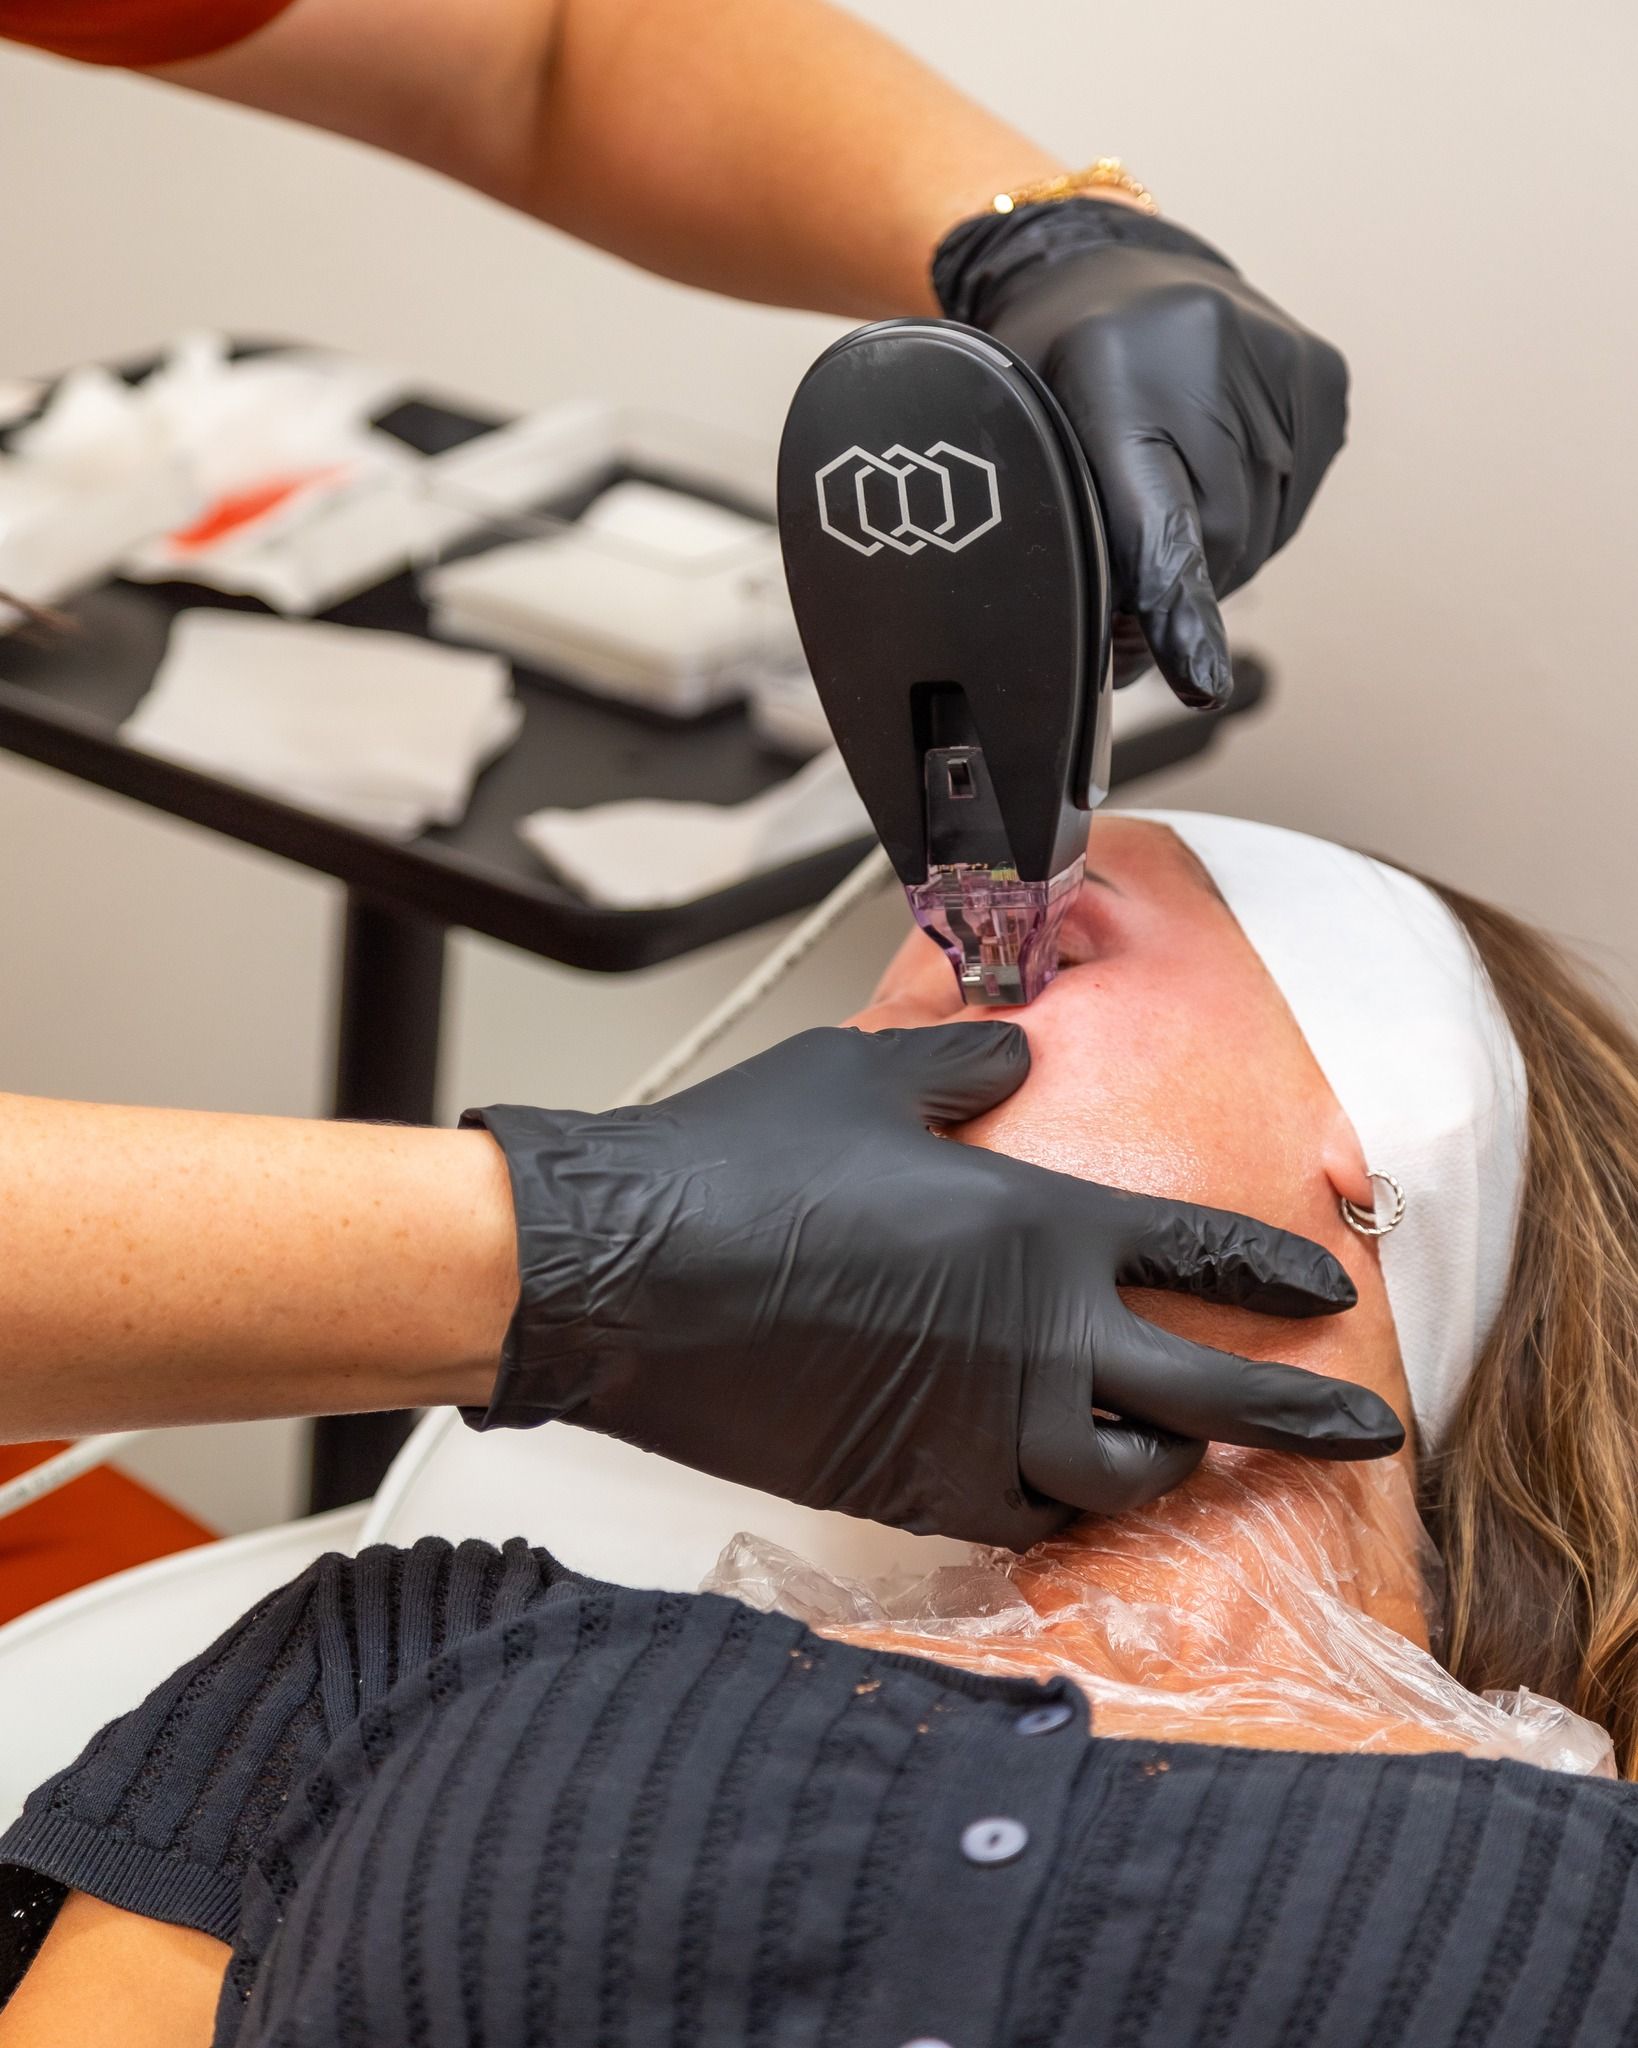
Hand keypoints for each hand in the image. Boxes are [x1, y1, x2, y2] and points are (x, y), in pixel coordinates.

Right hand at [463, 1024, 1400, 1549]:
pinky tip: (1057, 1490)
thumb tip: (1013, 1053)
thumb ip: (965, 1062)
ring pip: (1122, 1477)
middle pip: (1213, 1398)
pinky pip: (1023, 1517)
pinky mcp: (912, 1485)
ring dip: (1168, 1468)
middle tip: (1364, 1433)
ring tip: (1186, 1459)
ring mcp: (978, 1424)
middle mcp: (1035, 1338)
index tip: (1328, 1294)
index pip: (1204, 1255)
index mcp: (1040, 1227)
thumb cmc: (739, 1161)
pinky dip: (1059, 1507)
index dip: (1280, 1277)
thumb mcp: (865, 1074)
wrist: (630, 1273)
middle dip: (1305, 1418)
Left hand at [933, 201, 1348, 706]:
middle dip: (1173, 590)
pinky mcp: (1326, 380)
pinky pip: (1290, 508)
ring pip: (1257, 539)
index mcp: (1111, 372)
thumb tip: (1115, 653)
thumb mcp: (1013, 435)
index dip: (1174, 609)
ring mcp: (1280, 364)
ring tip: (1167, 492)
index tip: (1199, 681)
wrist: (1116, 269)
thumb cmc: (1051, 371)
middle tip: (1126, 582)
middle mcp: (1209, 355)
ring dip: (1210, 554)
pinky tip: (1210, 470)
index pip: (1155, 520)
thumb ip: (1050, 533)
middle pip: (1214, 548)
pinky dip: (1250, 519)